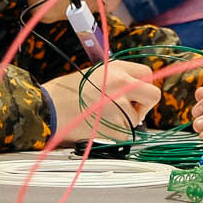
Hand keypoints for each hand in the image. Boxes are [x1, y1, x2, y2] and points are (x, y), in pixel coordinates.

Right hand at [44, 61, 162, 141]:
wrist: (48, 108)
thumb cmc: (65, 91)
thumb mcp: (96, 73)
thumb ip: (118, 78)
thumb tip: (137, 88)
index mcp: (116, 68)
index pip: (147, 73)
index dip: (143, 83)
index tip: (135, 92)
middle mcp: (122, 85)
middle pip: (154, 95)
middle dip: (145, 104)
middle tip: (132, 108)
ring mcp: (120, 107)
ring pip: (137, 119)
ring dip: (125, 121)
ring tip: (101, 116)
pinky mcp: (115, 129)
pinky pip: (126, 134)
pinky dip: (116, 133)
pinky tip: (98, 125)